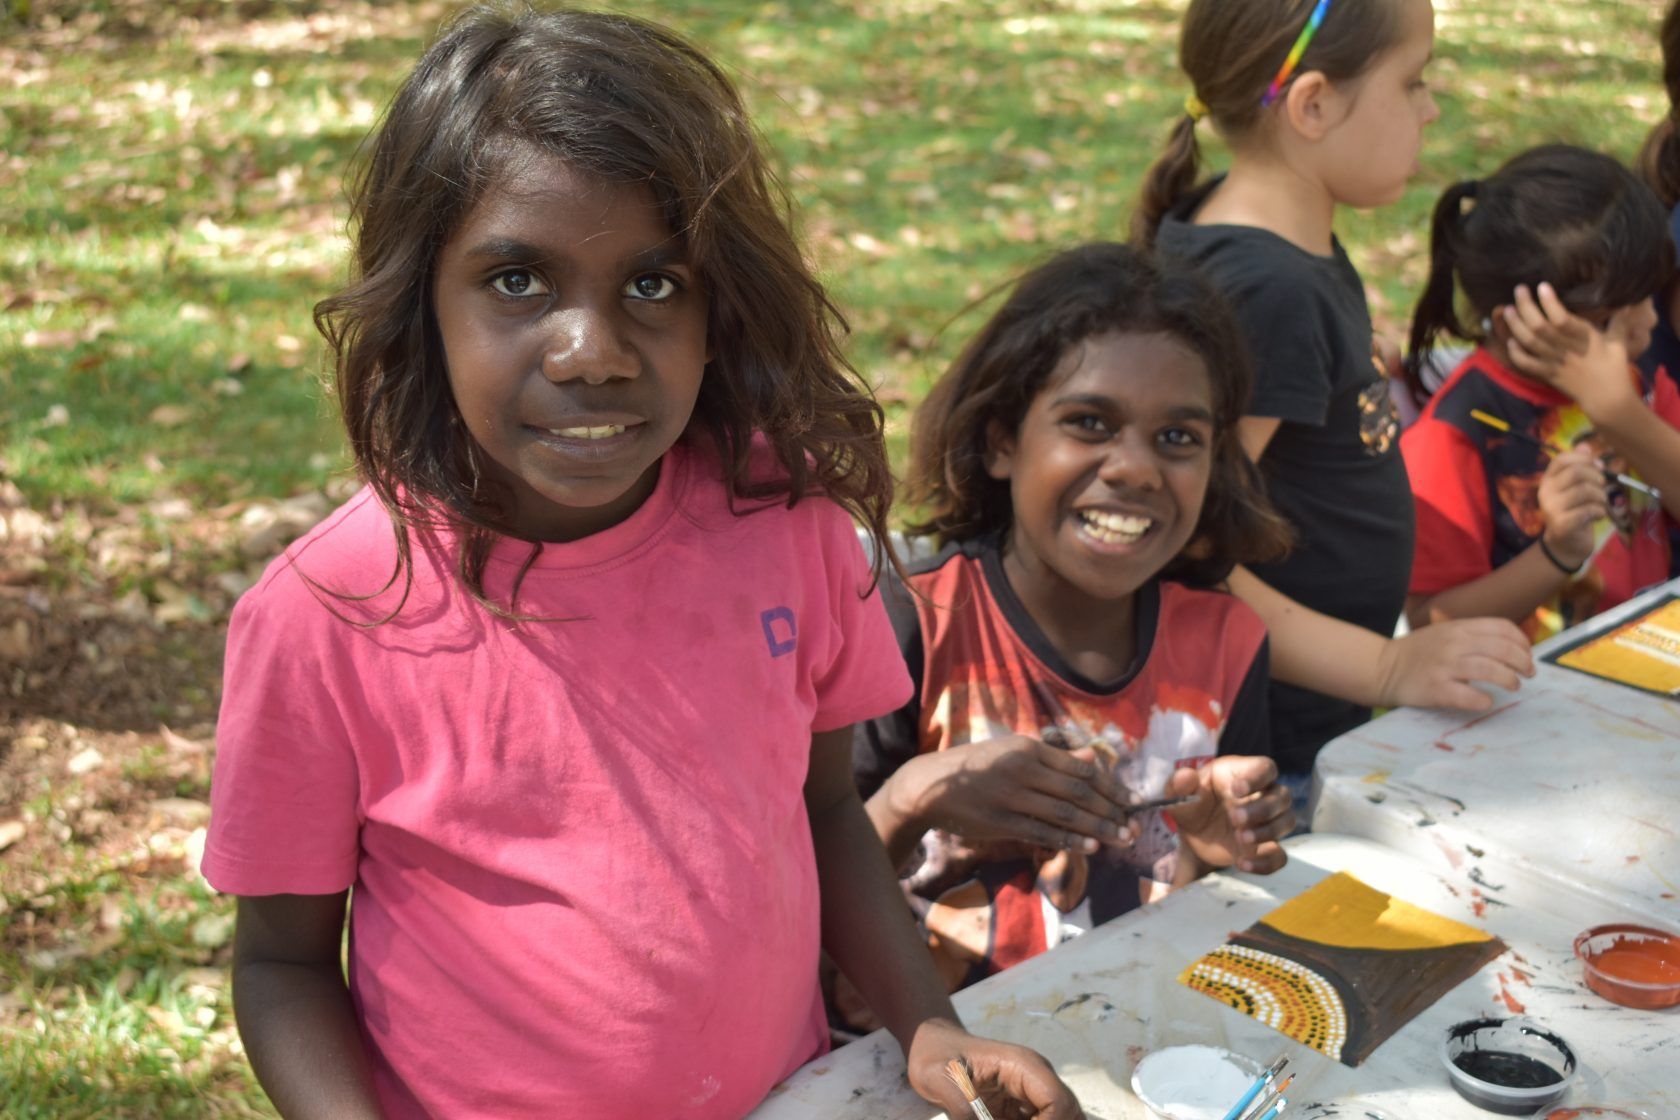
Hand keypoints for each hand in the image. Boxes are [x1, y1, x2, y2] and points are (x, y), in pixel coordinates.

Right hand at [896, 737, 1138, 853]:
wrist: (931, 786)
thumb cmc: (976, 768)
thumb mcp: (1013, 752)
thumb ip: (1054, 758)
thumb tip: (1092, 757)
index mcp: (1029, 749)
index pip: (1080, 768)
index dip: (1111, 786)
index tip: (1132, 801)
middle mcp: (1023, 770)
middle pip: (1079, 791)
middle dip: (1112, 810)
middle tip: (1136, 826)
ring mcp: (1012, 796)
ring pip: (1065, 813)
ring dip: (1098, 827)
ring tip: (1122, 838)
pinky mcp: (1002, 822)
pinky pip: (1043, 832)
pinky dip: (1069, 839)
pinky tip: (1091, 847)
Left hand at [906, 1018, 1083, 1119]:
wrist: (931, 1048)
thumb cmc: (935, 1056)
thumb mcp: (938, 1079)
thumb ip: (961, 1109)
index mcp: (1023, 1066)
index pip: (1058, 1101)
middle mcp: (1035, 1080)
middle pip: (1067, 1114)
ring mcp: (1030, 1096)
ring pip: (1056, 1118)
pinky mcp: (1020, 1111)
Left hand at [1160, 757, 1291, 874]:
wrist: (1191, 831)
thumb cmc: (1190, 801)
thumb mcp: (1178, 792)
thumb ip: (1179, 783)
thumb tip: (1185, 777)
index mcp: (1243, 773)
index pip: (1266, 768)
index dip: (1257, 778)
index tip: (1236, 790)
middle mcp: (1262, 795)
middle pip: (1282, 796)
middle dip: (1262, 809)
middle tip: (1235, 819)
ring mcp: (1266, 822)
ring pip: (1286, 822)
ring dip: (1267, 832)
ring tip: (1240, 838)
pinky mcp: (1264, 846)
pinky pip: (1279, 856)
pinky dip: (1265, 863)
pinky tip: (1242, 864)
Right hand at [1375, 617, 1535, 709]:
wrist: (1381, 668)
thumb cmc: (1417, 653)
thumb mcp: (1443, 632)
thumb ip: (1471, 634)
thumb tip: (1510, 645)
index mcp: (1457, 627)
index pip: (1502, 628)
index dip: (1522, 642)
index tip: (1527, 654)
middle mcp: (1453, 643)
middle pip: (1502, 649)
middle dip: (1523, 662)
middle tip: (1528, 673)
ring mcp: (1444, 666)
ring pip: (1491, 671)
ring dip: (1510, 680)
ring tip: (1513, 686)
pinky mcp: (1436, 689)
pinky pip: (1469, 696)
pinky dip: (1484, 701)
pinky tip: (1487, 702)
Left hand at [1501, 283, 1638, 422]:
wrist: (1606, 399)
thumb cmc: (1615, 368)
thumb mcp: (1619, 343)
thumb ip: (1620, 322)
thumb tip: (1627, 303)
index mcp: (1584, 338)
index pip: (1562, 318)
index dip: (1550, 302)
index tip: (1542, 286)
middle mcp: (1566, 349)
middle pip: (1539, 326)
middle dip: (1526, 306)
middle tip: (1519, 290)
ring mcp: (1554, 362)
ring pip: (1529, 342)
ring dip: (1516, 325)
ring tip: (1507, 309)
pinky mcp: (1547, 374)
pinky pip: (1527, 364)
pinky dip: (1516, 353)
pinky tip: (1510, 340)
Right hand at [1537, 445, 1609, 569]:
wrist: (1565, 544)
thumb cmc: (1574, 511)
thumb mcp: (1576, 488)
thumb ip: (1580, 467)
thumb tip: (1585, 446)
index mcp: (1547, 480)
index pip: (1562, 459)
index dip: (1584, 459)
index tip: (1598, 466)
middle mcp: (1545, 492)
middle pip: (1577, 473)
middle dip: (1597, 478)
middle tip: (1602, 488)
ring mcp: (1551, 509)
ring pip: (1586, 491)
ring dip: (1601, 497)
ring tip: (1600, 504)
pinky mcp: (1562, 524)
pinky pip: (1590, 510)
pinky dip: (1600, 512)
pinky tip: (1597, 516)